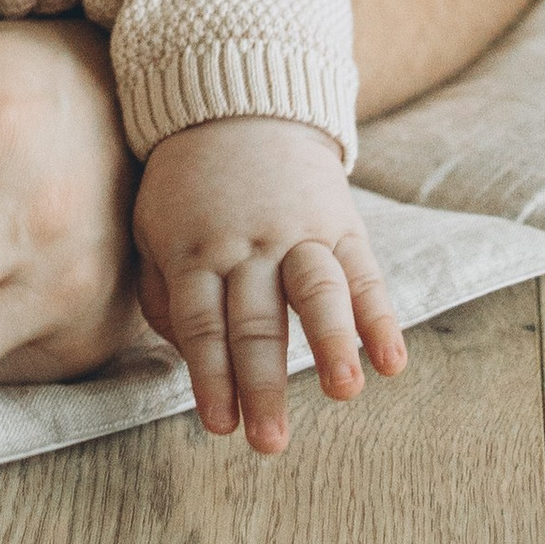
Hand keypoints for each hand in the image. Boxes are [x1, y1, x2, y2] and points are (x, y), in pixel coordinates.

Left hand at [132, 118, 405, 454]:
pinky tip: (393, 361)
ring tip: (342, 390)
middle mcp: (248, 244)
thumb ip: (162, 293)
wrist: (239, 102)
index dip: (213, 377)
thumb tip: (188, 357)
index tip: (222, 426)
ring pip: (316, 291)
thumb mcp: (152, 228)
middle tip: (270, 441)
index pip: (203, 324)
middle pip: (257, 321)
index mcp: (195, 250)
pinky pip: (364, 273)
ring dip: (330, 343)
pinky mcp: (340, 224)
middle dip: (264, 384)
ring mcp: (298, 233)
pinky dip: (380, 318)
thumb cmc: (187, 186)